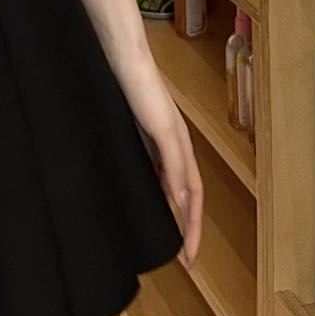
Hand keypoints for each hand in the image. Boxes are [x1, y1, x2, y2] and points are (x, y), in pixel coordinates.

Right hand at [117, 59, 203, 266]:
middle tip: (189, 259)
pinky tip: (177, 204)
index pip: (184, 189)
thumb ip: (141, 155)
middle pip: (193, 193)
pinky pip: (176, 161)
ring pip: (190, 183)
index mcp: (168, 144)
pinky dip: (179, 185)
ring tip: (188, 244)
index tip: (182, 248)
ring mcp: (174, 134)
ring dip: (191, 216)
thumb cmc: (120, 88)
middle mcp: (178, 142)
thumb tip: (150, 185)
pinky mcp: (165, 124)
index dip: (185, 219)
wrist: (121, 56)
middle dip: (193, 228)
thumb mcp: (129, 131)